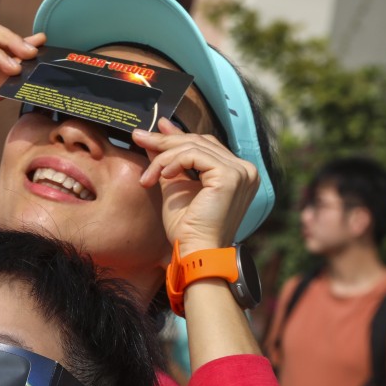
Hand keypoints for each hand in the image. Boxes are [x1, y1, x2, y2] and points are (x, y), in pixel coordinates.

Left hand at [134, 118, 258, 252]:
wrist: (196, 253)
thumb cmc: (188, 230)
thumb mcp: (175, 188)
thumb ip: (169, 162)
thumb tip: (154, 138)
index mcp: (237, 174)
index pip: (205, 146)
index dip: (178, 136)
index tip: (154, 132)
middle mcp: (245, 170)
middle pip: (200, 141)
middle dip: (166, 140)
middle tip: (140, 137)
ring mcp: (241, 172)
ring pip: (194, 147)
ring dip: (164, 157)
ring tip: (148, 175)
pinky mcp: (230, 176)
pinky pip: (194, 155)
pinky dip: (173, 162)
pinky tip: (163, 175)